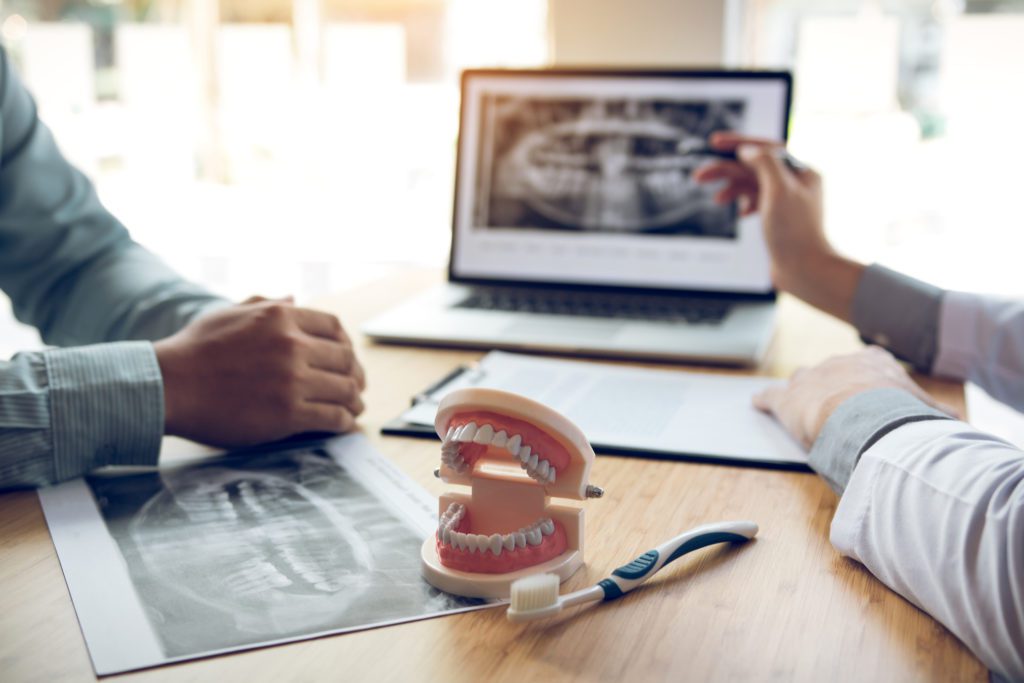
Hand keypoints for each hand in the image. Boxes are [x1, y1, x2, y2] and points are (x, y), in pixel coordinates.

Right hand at [153, 299, 365, 446]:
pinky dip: (344, 422)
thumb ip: (265, 304)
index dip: (346, 343)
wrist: (168, 386)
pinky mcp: (287, 413)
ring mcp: (292, 380)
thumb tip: (293, 296)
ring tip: (355, 407)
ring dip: (355, 400)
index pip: (333, 327)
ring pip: (344, 389)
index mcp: (281, 317)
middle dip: (356, 373)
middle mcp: (292, 345)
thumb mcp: (229, 313)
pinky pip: (332, 417)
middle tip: (358, 385)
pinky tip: (344, 425)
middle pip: (345, 358)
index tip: (347, 356)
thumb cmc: (192, 350)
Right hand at [692, 132, 863, 321]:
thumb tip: (747, 149)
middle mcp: (795, 183)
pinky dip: (743, 203)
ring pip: (752, 185)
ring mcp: (786, 201)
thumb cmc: (796, 233)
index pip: (766, 148)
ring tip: (715, 199)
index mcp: (801, 171)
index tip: (715, 142)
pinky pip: (755, 201)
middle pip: (755, 167)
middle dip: (727, 170)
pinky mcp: (778, 218)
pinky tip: (739, 212)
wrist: (805, 270)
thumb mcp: (779, 190)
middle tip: (700, 175)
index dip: (739, 143)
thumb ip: (763, 163)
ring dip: (731, 188)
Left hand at [753, 347, 956, 448]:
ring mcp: (810, 378)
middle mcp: (839, 364)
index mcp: (874, 362)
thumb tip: (957, 422)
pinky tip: (759, 403)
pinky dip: (765, 401)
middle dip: (833, 386)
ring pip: (802, 381)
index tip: (870, 389)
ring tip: (800, 404)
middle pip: (832, 372)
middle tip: (835, 404)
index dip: (867, 379)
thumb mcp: (923, 410)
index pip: (869, 364)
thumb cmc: (898, 412)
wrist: (863, 414)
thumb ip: (936, 414)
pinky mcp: (786, 398)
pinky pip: (771, 397)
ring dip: (801, 393)